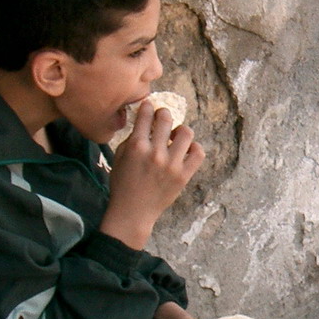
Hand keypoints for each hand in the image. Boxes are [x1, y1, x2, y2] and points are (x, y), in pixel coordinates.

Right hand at [101, 101, 204, 248]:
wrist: (133, 212)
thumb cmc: (123, 184)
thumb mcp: (120, 157)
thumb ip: (132, 138)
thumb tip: (146, 122)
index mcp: (136, 146)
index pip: (146, 115)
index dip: (148, 107)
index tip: (150, 106)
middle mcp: (155, 153)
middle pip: (166, 119)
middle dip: (164, 113)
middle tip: (163, 117)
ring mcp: (172, 165)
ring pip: (186, 133)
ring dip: (180, 130)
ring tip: (175, 136)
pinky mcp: (184, 176)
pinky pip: (198, 154)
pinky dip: (194, 148)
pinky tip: (186, 149)